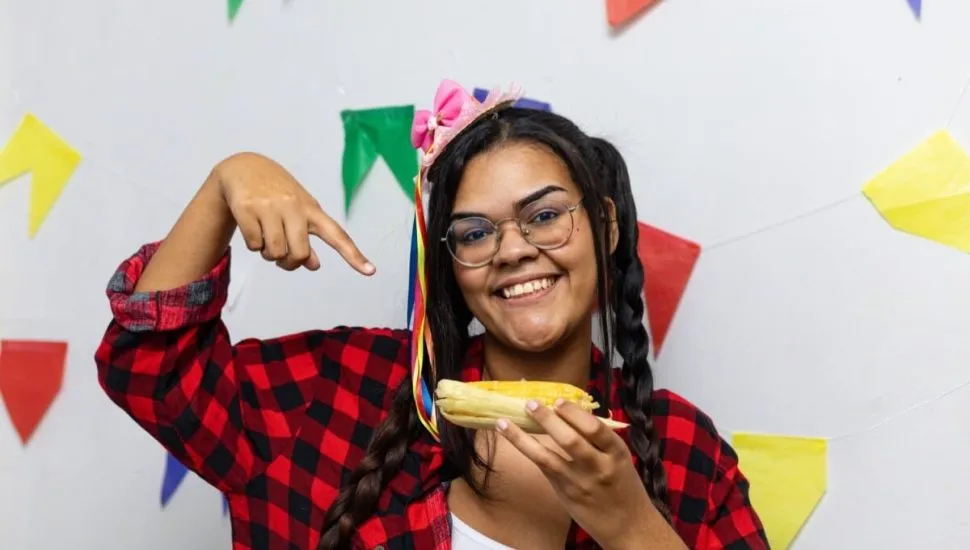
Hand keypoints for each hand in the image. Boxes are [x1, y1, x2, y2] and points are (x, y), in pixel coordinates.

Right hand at [215, 153, 374, 274]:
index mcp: (312, 209)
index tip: (371, 271)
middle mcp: (294, 206)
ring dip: (269, 255)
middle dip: (290, 263)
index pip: (337, 234)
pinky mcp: (246, 209)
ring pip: (275, 253)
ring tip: (266, 239)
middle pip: (300, 254)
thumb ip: (308, 238)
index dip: (353, 255)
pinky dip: (253, 245)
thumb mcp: (298, 211)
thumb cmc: (277, 193)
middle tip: (282, 257)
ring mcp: (270, 207)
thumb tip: (314, 265)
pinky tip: (253, 228)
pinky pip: (254, 245)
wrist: (244, 168)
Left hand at [497, 400, 659, 549]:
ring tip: (504, 422)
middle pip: (570, 440)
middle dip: (548, 420)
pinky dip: (528, 451)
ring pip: (547, 457)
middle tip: (530, 403)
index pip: (595, 429)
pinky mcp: (565, 493)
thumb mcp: (620, 459)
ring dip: (522, 437)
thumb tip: (569, 412)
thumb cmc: (624, 486)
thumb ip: (598, 440)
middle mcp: (598, 467)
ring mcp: (579, 482)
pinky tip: (514, 439)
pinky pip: (544, 468)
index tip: (558, 401)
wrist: (629, 526)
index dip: (574, 413)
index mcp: (617, 454)